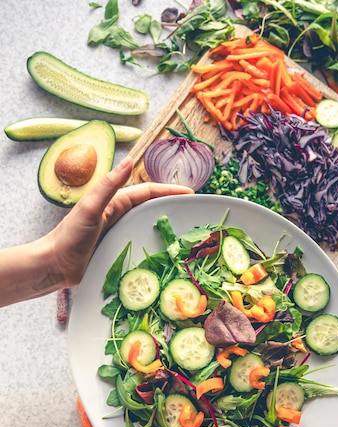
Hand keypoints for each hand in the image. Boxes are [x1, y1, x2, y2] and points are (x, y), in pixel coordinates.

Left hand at [48, 156, 192, 286]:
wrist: (55, 265)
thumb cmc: (70, 236)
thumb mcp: (90, 207)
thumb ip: (109, 185)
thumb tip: (130, 161)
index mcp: (114, 203)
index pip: (148, 192)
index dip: (169, 190)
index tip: (190, 192)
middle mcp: (118, 216)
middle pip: (151, 207)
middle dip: (172, 205)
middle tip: (193, 211)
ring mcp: (119, 234)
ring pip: (147, 226)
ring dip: (165, 227)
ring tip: (185, 232)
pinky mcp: (117, 251)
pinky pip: (141, 245)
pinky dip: (154, 246)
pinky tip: (165, 254)